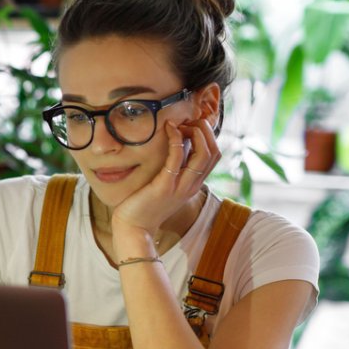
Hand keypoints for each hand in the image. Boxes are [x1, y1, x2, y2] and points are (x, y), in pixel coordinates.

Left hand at [110, 118, 219, 241]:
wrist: (134, 228)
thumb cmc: (145, 205)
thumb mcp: (166, 186)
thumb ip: (174, 170)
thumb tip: (176, 146)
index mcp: (194, 184)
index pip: (214, 155)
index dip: (208, 136)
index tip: (191, 125)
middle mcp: (192, 185)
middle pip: (214, 152)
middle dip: (205, 131)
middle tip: (188, 121)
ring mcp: (180, 186)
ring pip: (203, 154)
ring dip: (195, 132)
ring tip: (180, 123)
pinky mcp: (165, 186)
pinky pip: (177, 157)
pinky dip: (176, 139)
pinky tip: (169, 129)